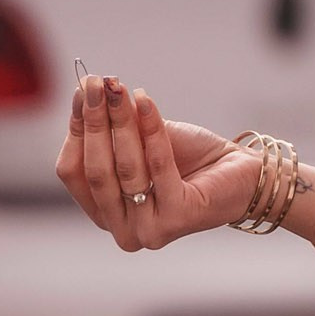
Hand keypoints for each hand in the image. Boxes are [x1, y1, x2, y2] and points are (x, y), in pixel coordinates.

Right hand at [54, 73, 261, 250]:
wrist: (240, 174)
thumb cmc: (190, 158)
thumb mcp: (144, 138)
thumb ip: (117, 124)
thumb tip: (90, 88)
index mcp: (105, 214)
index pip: (74, 172)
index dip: (76, 129)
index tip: (81, 90)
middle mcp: (122, 230)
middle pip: (95, 170)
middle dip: (95, 122)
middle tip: (96, 84)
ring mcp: (148, 230)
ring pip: (125, 167)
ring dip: (121, 120)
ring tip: (119, 88)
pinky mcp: (177, 218)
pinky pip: (158, 164)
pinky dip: (151, 129)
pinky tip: (147, 100)